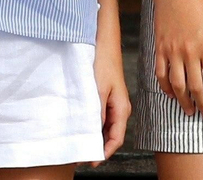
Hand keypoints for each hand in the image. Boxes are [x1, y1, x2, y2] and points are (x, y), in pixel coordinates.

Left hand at [92, 29, 132, 161]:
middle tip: (81, 155)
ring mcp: (114, 102)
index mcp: (122, 108)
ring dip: (95, 136)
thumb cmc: (104, 62)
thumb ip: (97, 112)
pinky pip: (102, 117)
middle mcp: (120, 108)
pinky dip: (94, 125)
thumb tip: (93, 132)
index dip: (104, 152)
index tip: (91, 160)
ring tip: (80, 144)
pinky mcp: (107, 96)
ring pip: (106, 127)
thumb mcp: (98, 89)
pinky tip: (83, 126)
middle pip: (112, 135)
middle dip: (98, 147)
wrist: (104, 42)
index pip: (116, 138)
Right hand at [151, 0, 202, 120]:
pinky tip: (172, 94)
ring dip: (184, 102)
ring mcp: (172, 51)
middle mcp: (189, 51)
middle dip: (202, 105)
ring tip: (190, 110)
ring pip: (177, 85)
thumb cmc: (201, 6)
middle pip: (195, 87)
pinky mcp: (159, 48)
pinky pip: (161, 74)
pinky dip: (166, 88)